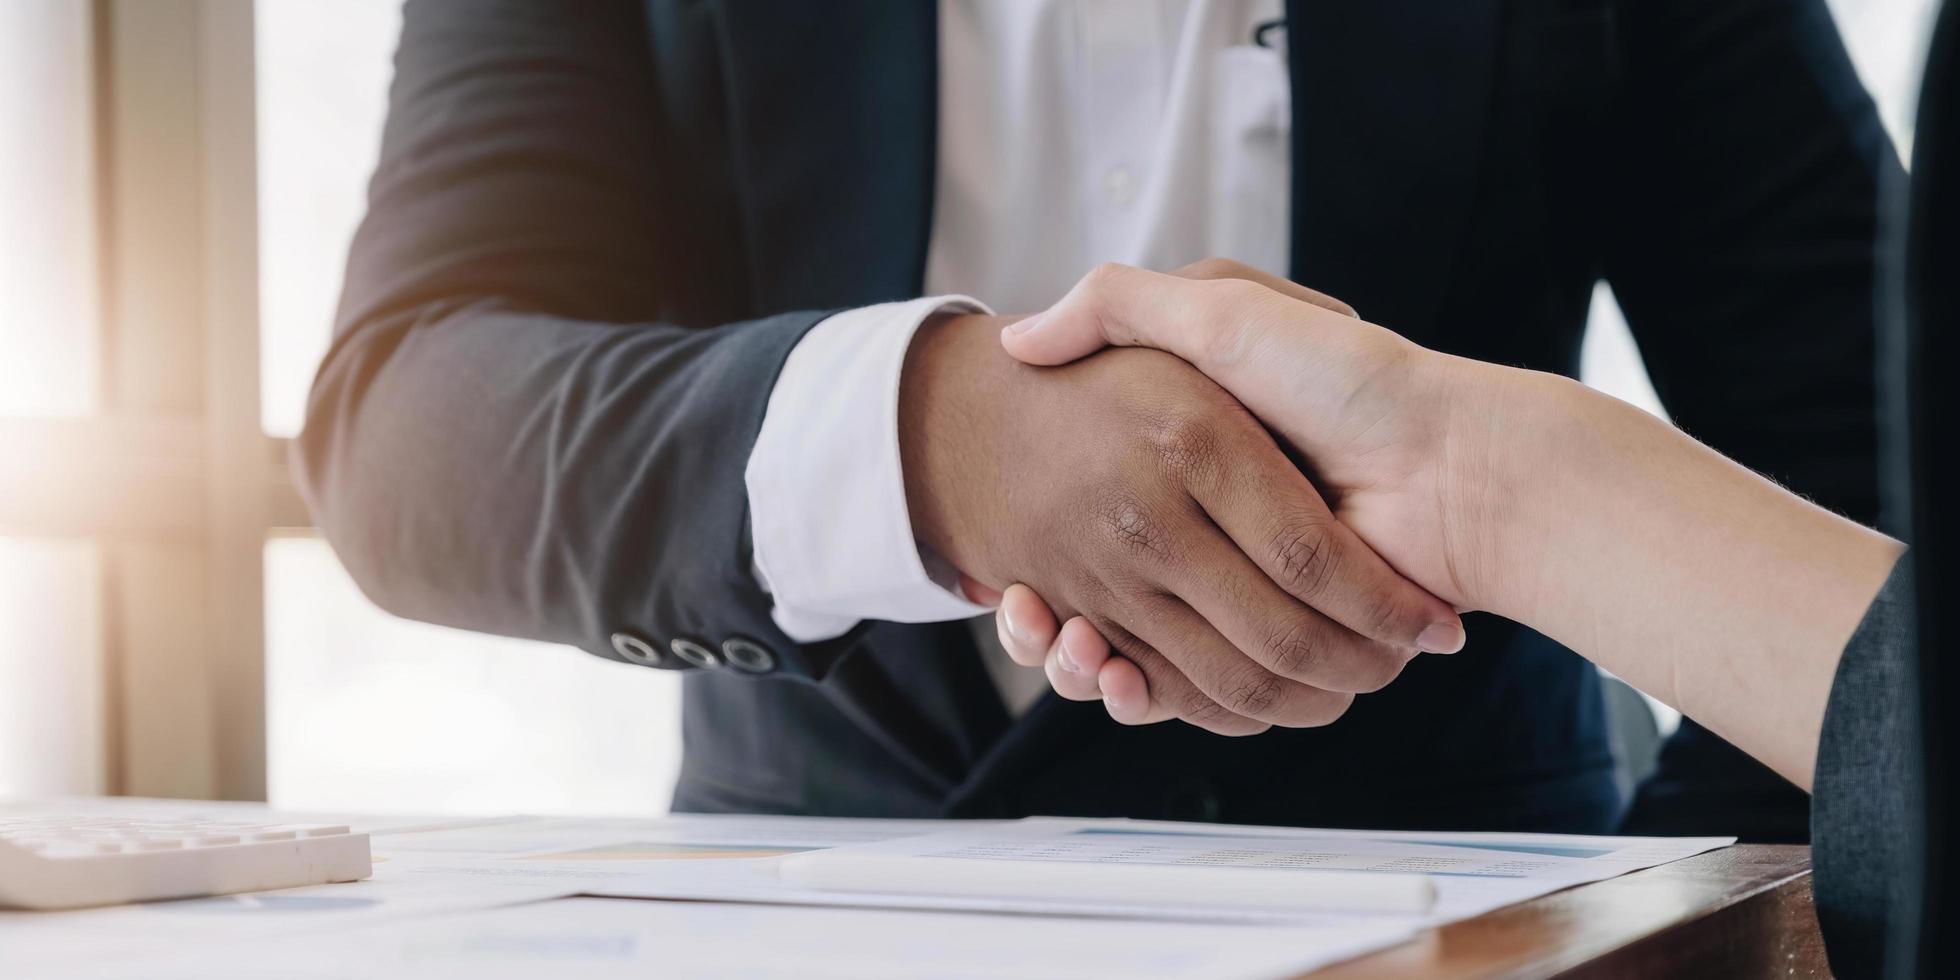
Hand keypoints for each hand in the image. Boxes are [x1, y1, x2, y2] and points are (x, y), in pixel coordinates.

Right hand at [988, 261, 1906, 788]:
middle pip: (1097, 594)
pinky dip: (1139, 694)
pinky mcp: (1271, 650)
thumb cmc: (1341, 377)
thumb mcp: (1222, 314)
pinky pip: (1187, 689)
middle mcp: (1211, 533)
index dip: (1035, 534)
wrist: (1452, 463)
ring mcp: (1240, 594)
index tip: (1001, 548)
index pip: (1088, 511)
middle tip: (1017, 610)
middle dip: (1048, 620)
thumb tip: (1019, 339)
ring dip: (1082, 661)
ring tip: (1055, 641)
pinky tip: (1103, 666)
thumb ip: (1122, 306)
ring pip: (1127, 650)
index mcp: (1193, 462)